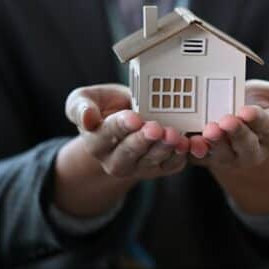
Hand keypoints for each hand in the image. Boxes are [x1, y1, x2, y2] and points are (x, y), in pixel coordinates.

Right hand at [64, 84, 189, 178]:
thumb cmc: (103, 106)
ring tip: (174, 136)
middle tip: (156, 128)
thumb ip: (81, 107)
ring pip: (152, 161)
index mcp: (96, 143)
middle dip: (144, 140)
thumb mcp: (83, 100)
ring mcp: (139, 167)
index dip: (121, 126)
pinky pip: (170, 166)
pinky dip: (181, 156)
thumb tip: (87, 118)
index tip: (134, 118)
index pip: (108, 135)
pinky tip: (188, 145)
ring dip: (164, 149)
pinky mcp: (159, 168)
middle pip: (130, 152)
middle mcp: (115, 160)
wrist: (125, 118)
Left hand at [188, 79, 268, 170]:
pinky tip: (188, 142)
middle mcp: (252, 150)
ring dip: (214, 144)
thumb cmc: (260, 102)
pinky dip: (193, 152)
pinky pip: (200, 159)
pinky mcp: (208, 158)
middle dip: (236, 133)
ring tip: (208, 132)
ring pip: (222, 154)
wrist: (235, 112)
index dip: (256, 119)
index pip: (267, 127)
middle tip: (225, 121)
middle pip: (246, 145)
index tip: (246, 111)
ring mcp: (229, 156)